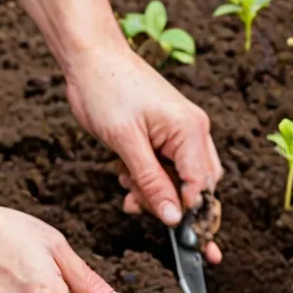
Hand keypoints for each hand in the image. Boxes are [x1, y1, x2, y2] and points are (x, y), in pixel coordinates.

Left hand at [65, 45, 223, 262]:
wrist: (90, 56)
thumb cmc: (106, 90)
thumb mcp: (125, 143)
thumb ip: (152, 183)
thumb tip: (174, 219)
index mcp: (191, 131)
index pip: (201, 187)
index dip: (188, 214)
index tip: (176, 236)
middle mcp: (194, 131)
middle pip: (198, 187)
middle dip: (170, 205)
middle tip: (138, 205)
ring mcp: (183, 132)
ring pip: (182, 181)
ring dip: (157, 193)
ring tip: (127, 189)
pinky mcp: (169, 133)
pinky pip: (169, 169)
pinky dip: (150, 181)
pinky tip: (127, 179)